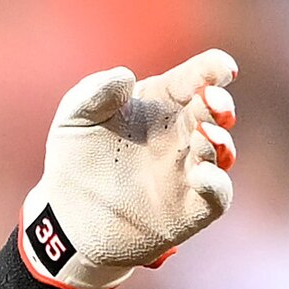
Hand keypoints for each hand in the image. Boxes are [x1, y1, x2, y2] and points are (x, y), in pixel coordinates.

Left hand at [18, 48, 236, 288]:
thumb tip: (126, 77)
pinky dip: (217, 184)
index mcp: (161, 104)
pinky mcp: (191, 209)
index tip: (223, 67)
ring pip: (220, 152)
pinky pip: (217, 195)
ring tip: (201, 136)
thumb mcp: (75, 117)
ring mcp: (188, 171)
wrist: (66, 220)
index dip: (212, 69)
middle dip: (220, 103)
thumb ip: (96, 91)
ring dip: (220, 141)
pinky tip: (202, 175)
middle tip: (212, 101)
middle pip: (214, 112)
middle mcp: (181, 134)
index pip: (194, 79)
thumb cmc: (74, 159)